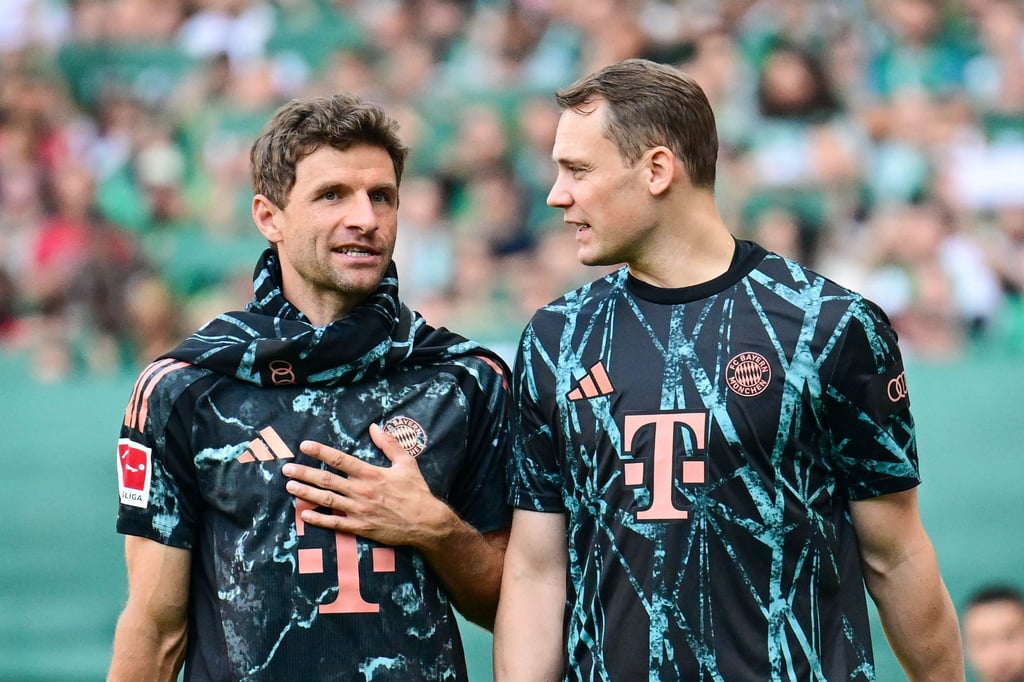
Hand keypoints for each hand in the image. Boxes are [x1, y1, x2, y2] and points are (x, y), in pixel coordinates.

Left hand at [282, 423, 454, 547]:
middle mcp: (361, 491)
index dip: (320, 452)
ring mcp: (358, 511)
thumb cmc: (416, 491)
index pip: (340, 459)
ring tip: (290, 486)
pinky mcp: (360, 527)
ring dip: (305, 493)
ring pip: (326, 500)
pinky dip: (318, 519)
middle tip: (286, 468)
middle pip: (326, 480)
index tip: (304, 446)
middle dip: (304, 473)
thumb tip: (375, 427)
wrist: (425, 522)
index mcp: (370, 474)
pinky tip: (304, 514)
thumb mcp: (406, 463)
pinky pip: (335, 523)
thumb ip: (389, 444)